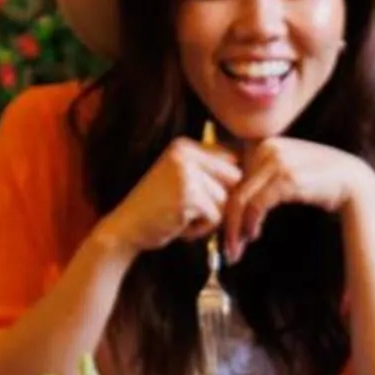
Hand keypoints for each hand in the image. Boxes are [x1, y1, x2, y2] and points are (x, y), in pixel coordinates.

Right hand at [101, 138, 242, 256]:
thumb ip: (208, 172)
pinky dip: (201, 229)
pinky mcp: (188, 196)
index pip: (230, 159)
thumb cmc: (157, 209)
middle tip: (195, 212)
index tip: (206, 199)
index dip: (225, 183)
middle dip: (221, 200)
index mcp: (184, 145)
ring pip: (225, 200)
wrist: (125, 229)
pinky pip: (215, 217)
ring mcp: (186, 173)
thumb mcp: (181, 180)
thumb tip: (249, 173)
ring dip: (209, 217)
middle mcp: (185, 153)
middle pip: (234, 177)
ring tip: (183, 218)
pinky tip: (179, 227)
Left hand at [222, 136, 374, 253]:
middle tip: (227, 249)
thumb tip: (236, 201)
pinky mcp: (287, 178)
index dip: (226, 206)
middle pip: (233, 189)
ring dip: (235, 229)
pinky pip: (256, 204)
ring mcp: (277, 161)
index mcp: (263, 144)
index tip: (226, 231)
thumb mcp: (287, 174)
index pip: (233, 178)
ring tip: (235, 250)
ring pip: (240, 199)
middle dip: (227, 222)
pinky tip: (253, 236)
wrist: (354, 182)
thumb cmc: (320, 183)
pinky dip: (250, 223)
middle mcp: (267, 147)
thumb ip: (263, 179)